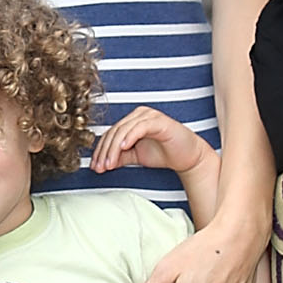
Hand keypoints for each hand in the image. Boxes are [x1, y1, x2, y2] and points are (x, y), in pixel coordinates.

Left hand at [90, 106, 209, 180]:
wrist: (188, 157)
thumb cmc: (165, 153)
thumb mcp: (136, 156)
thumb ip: (120, 156)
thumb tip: (102, 163)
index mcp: (132, 121)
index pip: (110, 134)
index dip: (100, 151)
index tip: (95, 167)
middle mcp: (139, 114)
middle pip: (114, 132)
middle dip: (105, 152)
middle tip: (100, 168)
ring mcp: (149, 116)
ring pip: (124, 130)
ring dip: (114, 148)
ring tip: (109, 164)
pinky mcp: (159, 121)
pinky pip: (139, 127)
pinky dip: (129, 138)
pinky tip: (123, 149)